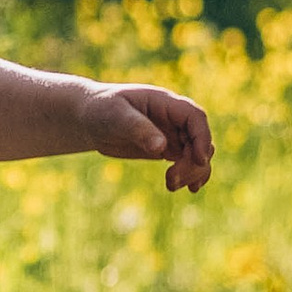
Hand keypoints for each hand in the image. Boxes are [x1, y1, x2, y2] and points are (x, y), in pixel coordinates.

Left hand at [89, 81, 213, 192]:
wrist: (90, 119)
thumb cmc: (101, 109)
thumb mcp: (115, 115)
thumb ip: (138, 129)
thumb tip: (161, 148)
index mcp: (164, 102)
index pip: (195, 116)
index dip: (202, 137)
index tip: (198, 159)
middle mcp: (173, 118)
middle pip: (199, 139)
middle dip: (192, 162)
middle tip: (171, 179)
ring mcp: (172, 134)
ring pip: (197, 153)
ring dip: (192, 172)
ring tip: (171, 186)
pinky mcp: (166, 149)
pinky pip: (188, 162)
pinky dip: (192, 175)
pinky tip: (191, 188)